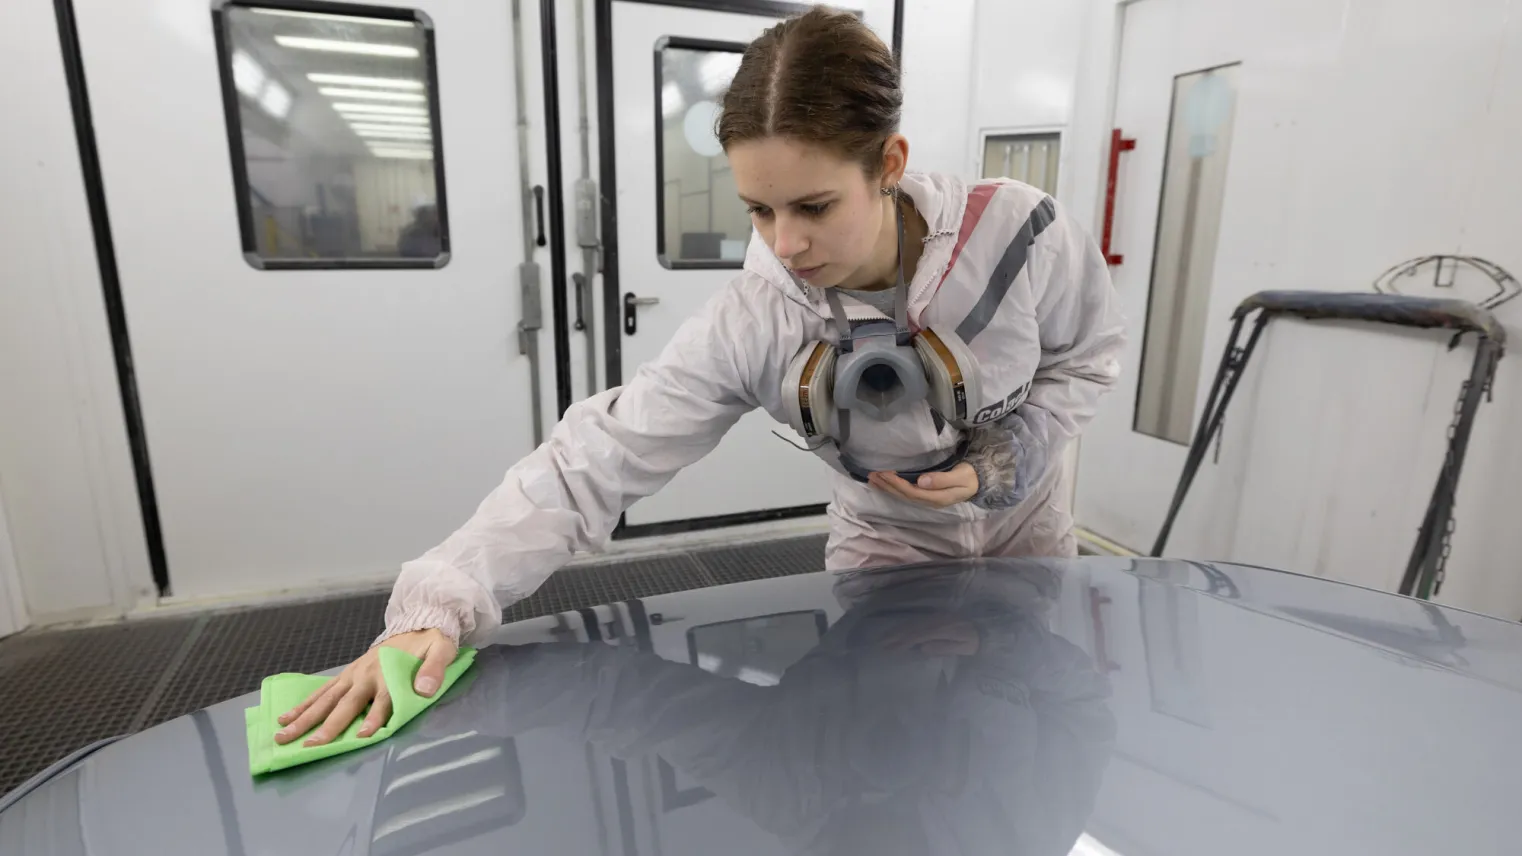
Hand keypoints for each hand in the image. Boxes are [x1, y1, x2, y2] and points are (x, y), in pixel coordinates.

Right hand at [274, 628, 456, 746]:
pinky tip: (287, 717)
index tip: (361, 737)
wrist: (419, 623)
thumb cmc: (431, 644)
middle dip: (326, 727)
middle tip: (307, 747)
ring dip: (304, 718)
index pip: (381, 702)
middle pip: (344, 706)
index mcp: (389, 674)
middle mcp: (366, 676)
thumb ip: (434, 670)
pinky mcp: (347, 674)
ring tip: (283, 735)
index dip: (373, 720)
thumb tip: (424, 690)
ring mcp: (353, 675)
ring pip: (325, 700)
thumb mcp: (442, 651)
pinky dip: (304, 705)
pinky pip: (322, 691)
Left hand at [867, 462, 978, 507]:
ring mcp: (926, 499)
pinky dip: (893, 488)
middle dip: (887, 486)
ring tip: (872, 480)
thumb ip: (942, 479)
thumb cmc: (970, 477)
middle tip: (872, 476)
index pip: (911, 492)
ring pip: (902, 495)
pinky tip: (885, 484)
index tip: (884, 474)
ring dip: (887, 488)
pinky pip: (905, 493)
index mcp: (936, 498)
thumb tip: (921, 481)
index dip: (897, 484)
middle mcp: (928, 501)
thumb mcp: (960, 477)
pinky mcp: (925, 495)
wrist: (978, 483)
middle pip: (903, 495)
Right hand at [880, 615, 981, 655]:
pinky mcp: (935, 617)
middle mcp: (936, 620)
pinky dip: (905, 626)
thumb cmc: (975, 641)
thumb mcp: (964, 648)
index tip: (891, 649)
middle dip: (896, 636)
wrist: (986, 627)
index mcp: (943, 628)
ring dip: (898, 630)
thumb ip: (944, 647)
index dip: (904, 642)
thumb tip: (922, 648)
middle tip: (880, 644)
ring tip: (884, 638)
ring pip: (913, 623)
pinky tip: (898, 631)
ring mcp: (935, 617)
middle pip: (912, 628)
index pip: (919, 635)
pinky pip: (917, 621)